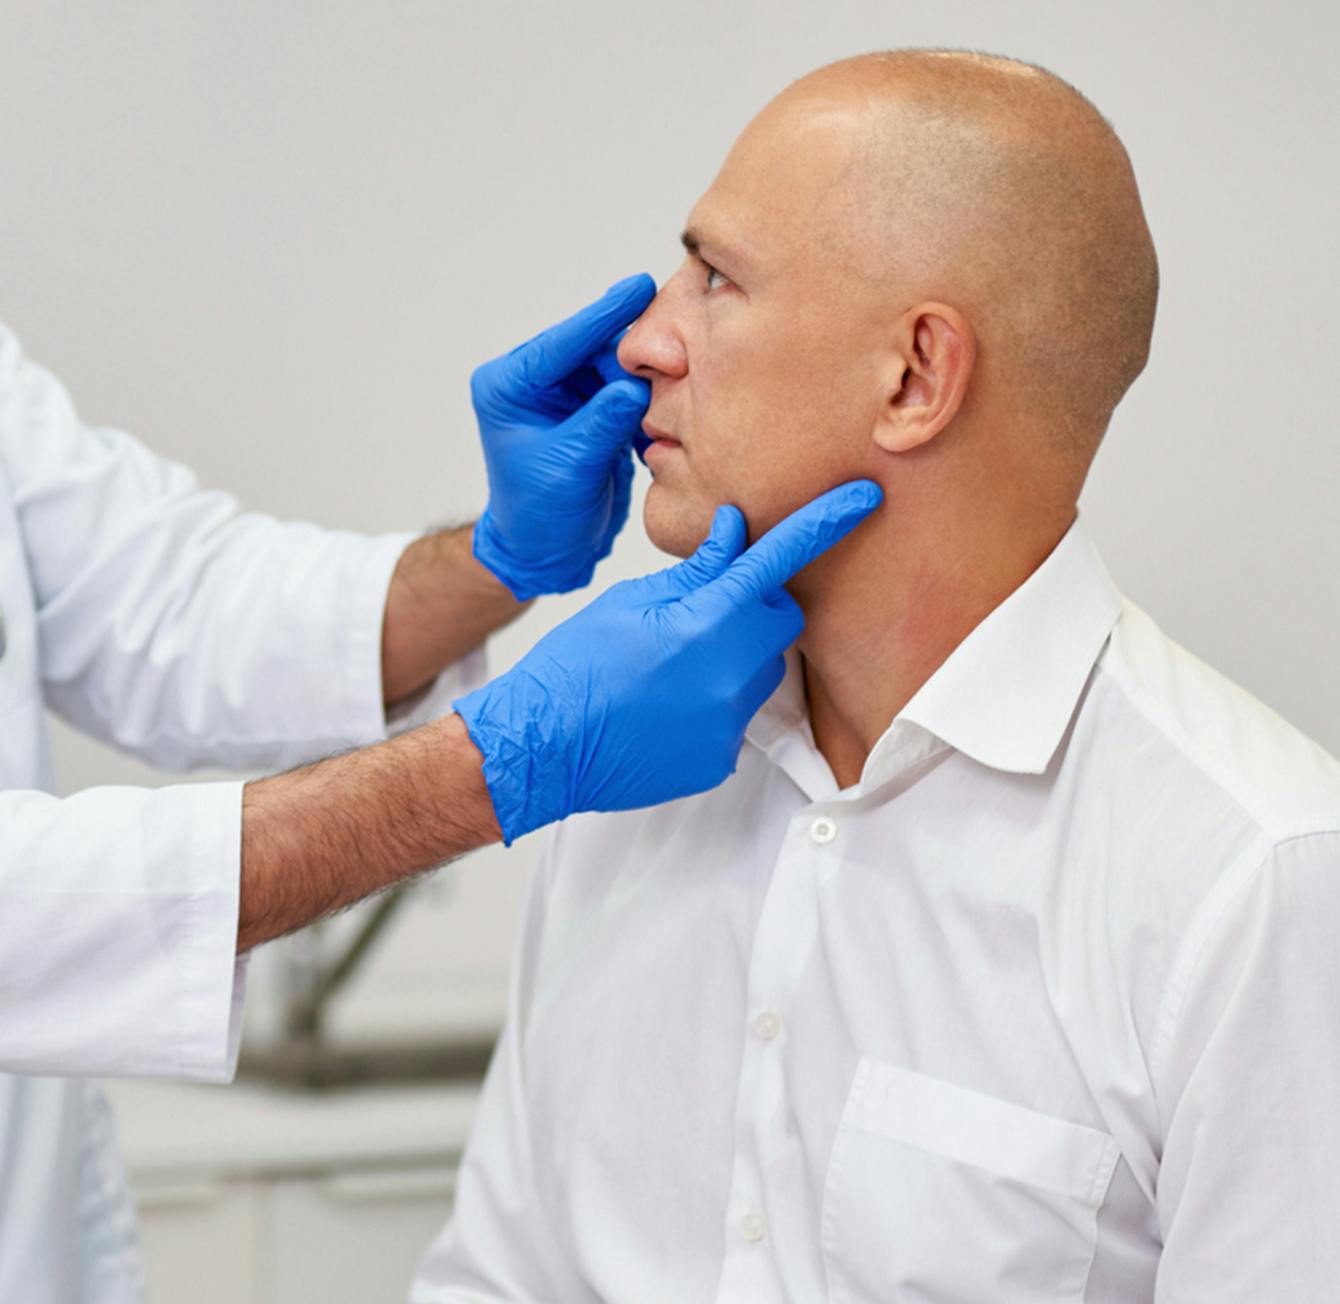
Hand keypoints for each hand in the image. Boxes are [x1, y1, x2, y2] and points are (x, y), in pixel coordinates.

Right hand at [453, 480, 883, 842]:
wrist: (542, 746)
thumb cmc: (574, 665)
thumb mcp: (630, 602)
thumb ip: (694, 572)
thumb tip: (734, 532)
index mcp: (707, 620)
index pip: (780, 558)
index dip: (825, 522)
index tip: (865, 496)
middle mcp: (732, 672)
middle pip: (780, 620)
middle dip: (758, 606)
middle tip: (705, 610)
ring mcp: (730, 720)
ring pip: (762, 669)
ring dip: (735, 656)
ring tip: (673, 666)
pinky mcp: (722, 757)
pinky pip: (738, 714)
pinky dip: (713, 701)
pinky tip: (666, 705)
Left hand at [471, 274, 656, 600]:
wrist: (548, 552)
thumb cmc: (541, 515)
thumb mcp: (570, 467)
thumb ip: (601, 423)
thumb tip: (634, 386)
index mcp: (509, 386)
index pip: (563, 343)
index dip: (604, 316)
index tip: (639, 287)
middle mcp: (536, 382)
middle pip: (594, 348)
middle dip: (634, 348)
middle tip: (678, 341)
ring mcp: (567, 395)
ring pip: (616, 367)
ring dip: (647, 374)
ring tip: (681, 372)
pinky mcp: (594, 411)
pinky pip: (628, 391)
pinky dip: (650, 396)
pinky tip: (676, 394)